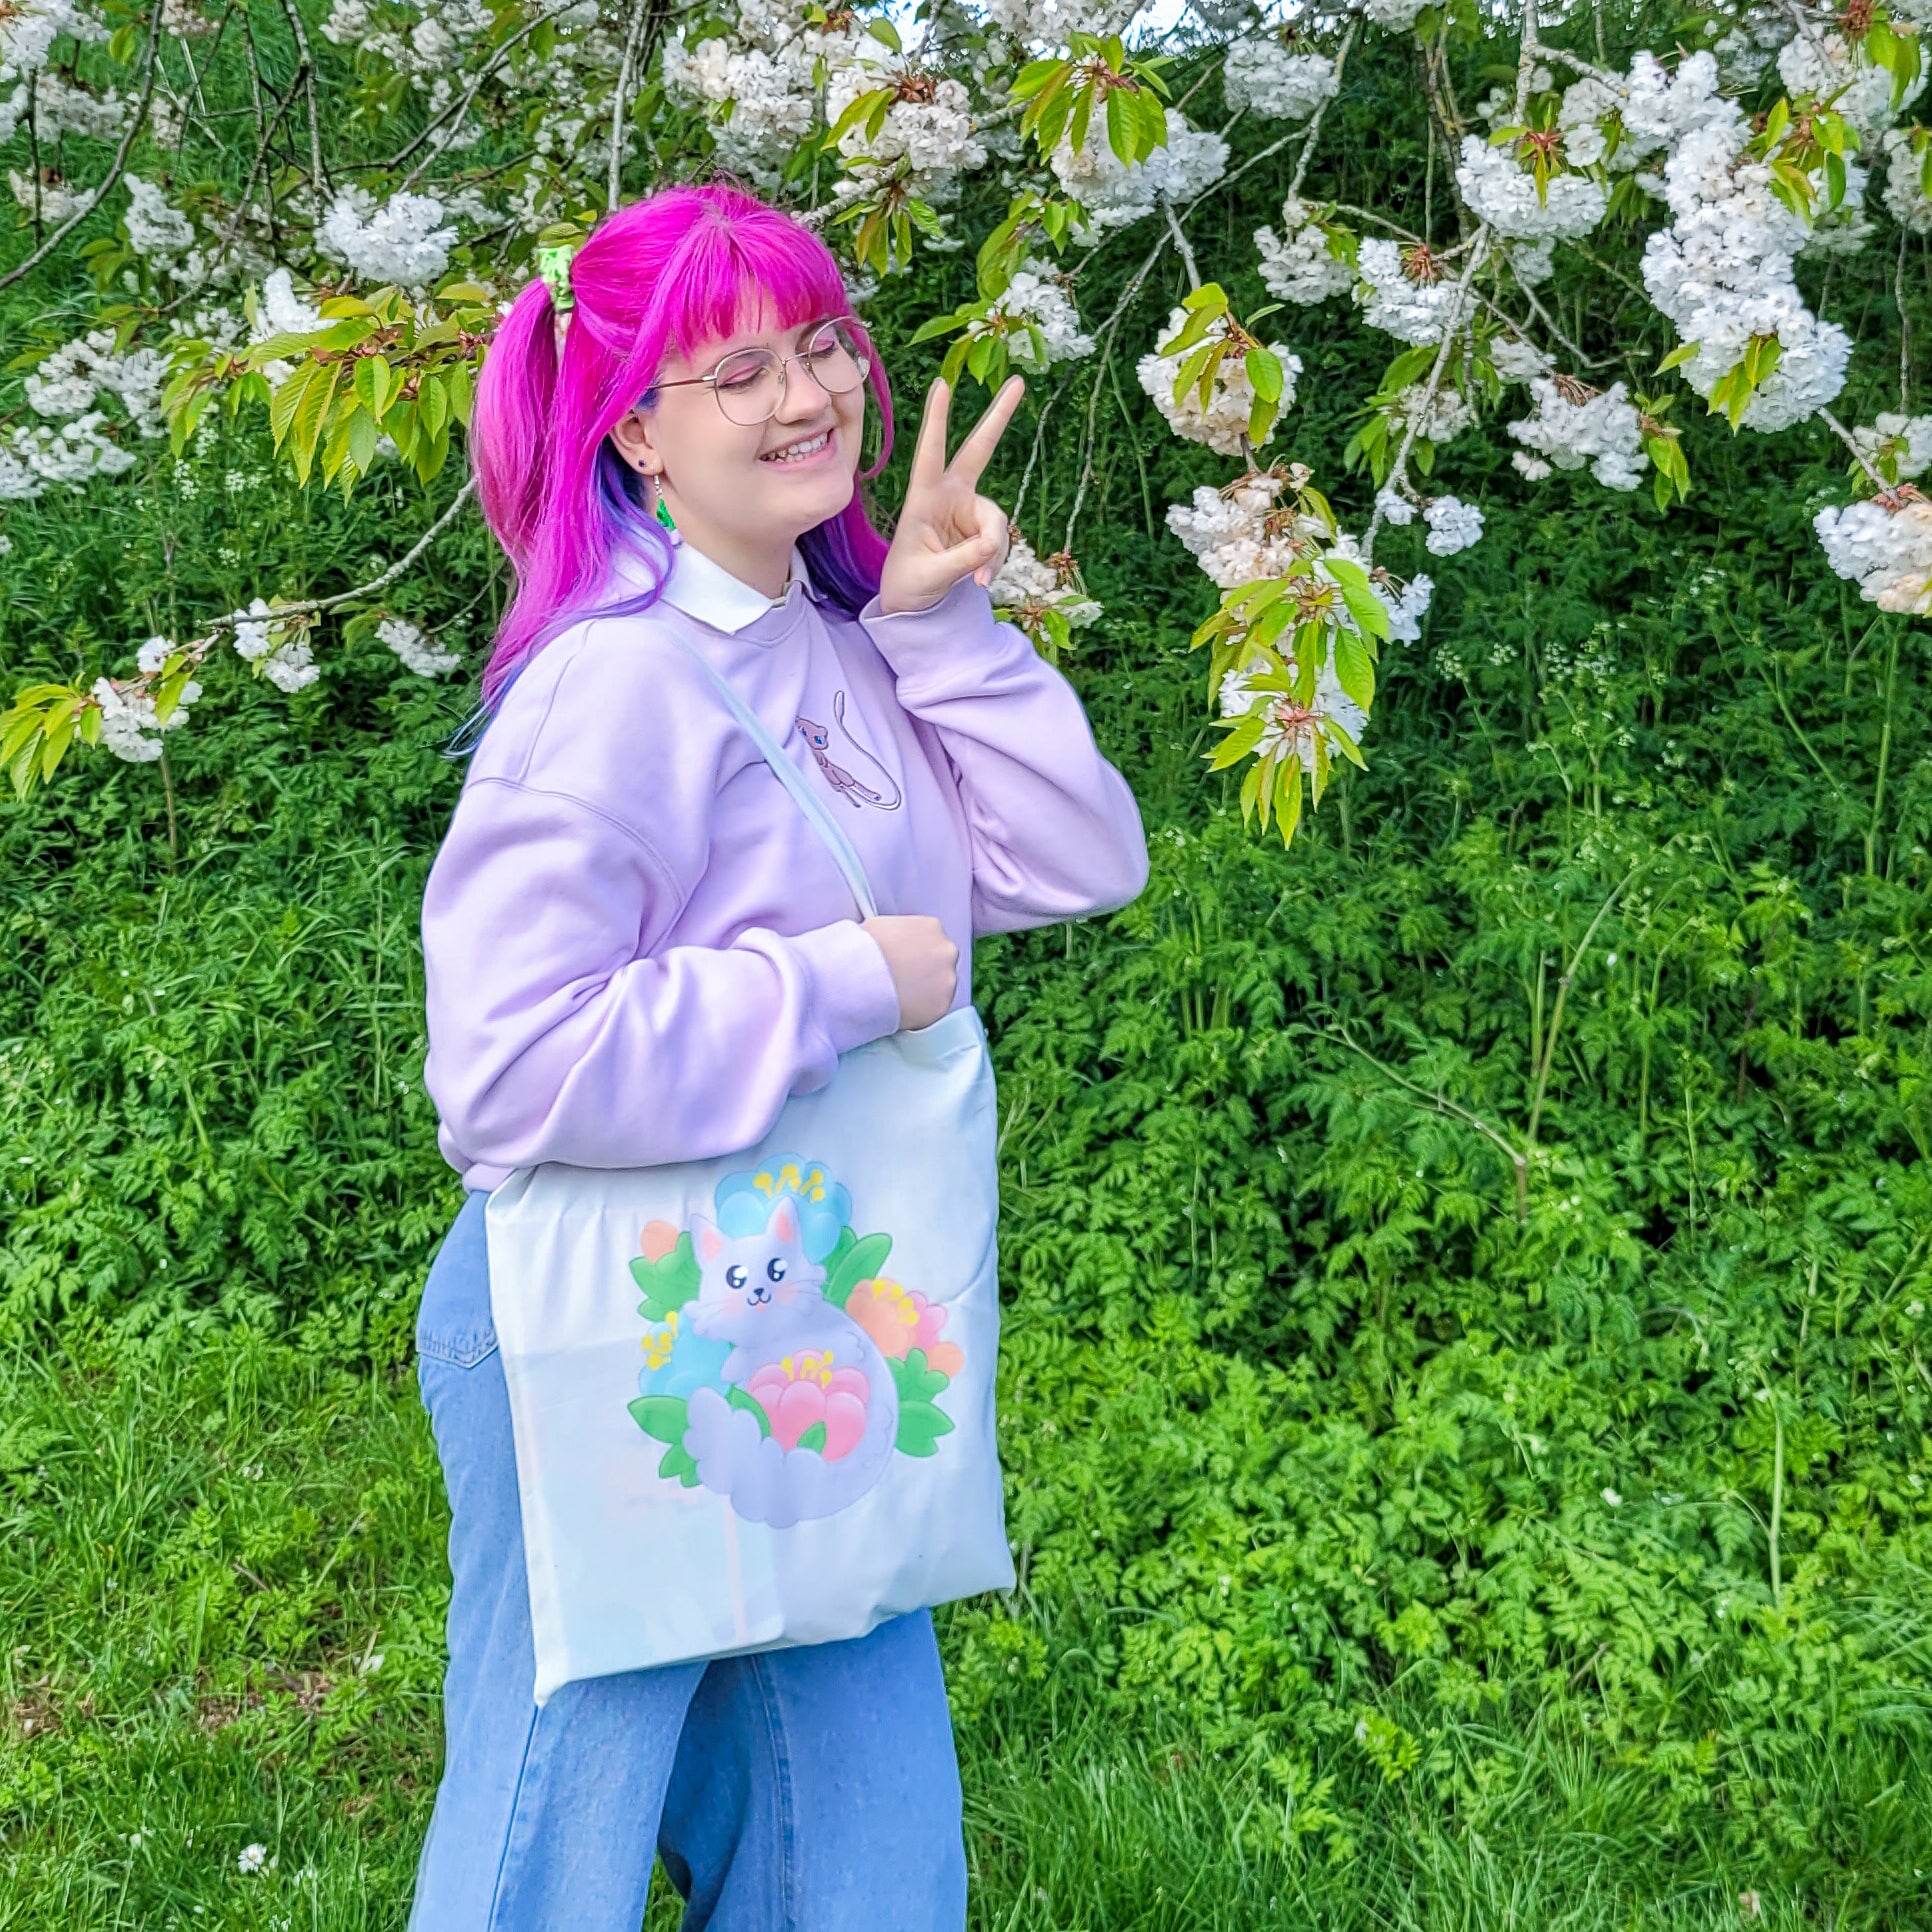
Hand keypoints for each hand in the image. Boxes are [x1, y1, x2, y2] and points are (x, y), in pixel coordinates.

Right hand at [861, 914, 958, 1030]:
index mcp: (932, 927)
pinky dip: (921, 1011)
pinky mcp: (942, 1005)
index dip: (916, 953)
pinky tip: (902, 1008)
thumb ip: (899, 934)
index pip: (932, 940)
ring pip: (941, 987)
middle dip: (925, 972)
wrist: (858, 977)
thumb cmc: (863, 949)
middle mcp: (946, 951)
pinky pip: (934, 1009)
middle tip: (902, 981)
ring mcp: (948, 979)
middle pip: (941, 963)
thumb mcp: (881, 926)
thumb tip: (894, 944)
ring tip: (898, 996)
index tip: (905, 963)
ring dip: (925, 992)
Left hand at [877, 376, 1024, 616]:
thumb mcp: (930, 575)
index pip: (930, 453)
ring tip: (979, 579)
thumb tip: (991, 547)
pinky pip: (999, 542)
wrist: (914, 601)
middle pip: (979, 450)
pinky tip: (980, 580)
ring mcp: (969, 511)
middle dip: (998, 417)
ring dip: (993, 552)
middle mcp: (950, 496)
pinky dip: (995, 562)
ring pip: (996, 520)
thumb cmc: (909, 583)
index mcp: (923, 498)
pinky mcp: (982, 529)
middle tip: (1018, 381)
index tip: (942, 385)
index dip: (936, 421)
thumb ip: (962, 560)